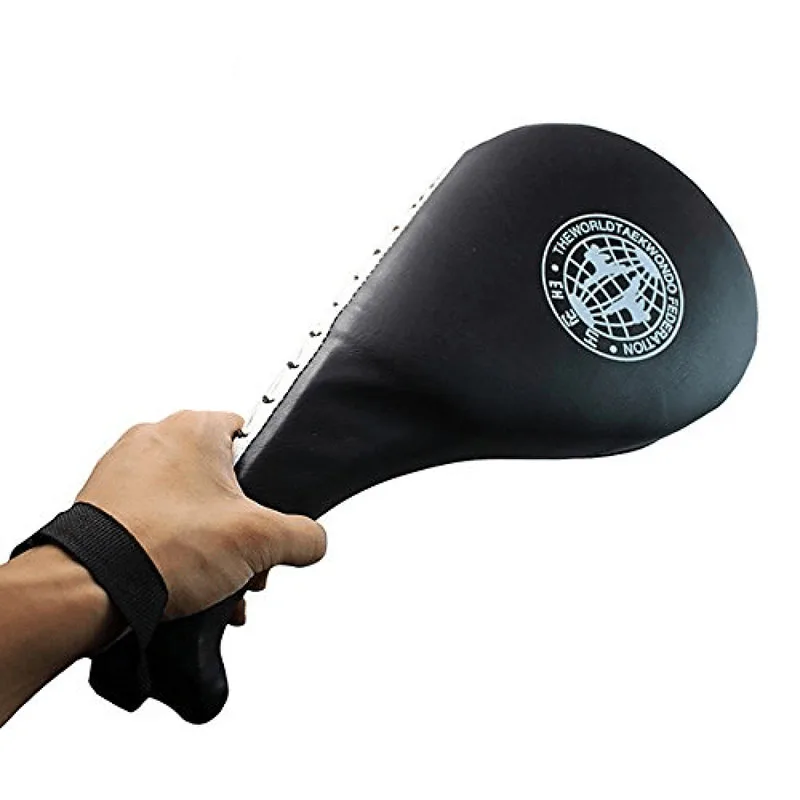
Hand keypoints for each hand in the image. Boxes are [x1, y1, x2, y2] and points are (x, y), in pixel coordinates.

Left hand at [76, 410, 325, 619]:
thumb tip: (313, 540)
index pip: (247, 430)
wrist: (88, 586)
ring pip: (185, 501)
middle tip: (243, 557)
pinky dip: (170, 546)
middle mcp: (155, 437)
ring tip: (213, 581)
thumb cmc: (159, 547)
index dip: (265, 472)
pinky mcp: (101, 500)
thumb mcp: (259, 542)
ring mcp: (123, 468)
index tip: (267, 504)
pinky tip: (182, 584)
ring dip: (205, 540)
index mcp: (194, 427)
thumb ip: (302, 536)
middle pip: (218, 477)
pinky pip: (151, 518)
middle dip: (236, 523)